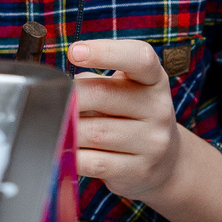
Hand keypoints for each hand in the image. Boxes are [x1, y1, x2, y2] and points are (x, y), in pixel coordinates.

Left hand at [70, 38, 185, 202]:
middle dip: (70, 97)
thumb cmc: (133, 117)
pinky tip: (66, 150)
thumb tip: (59, 91)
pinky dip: (73, 156)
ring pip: (94, 132)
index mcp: (154, 80)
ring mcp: (152, 142)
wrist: (166, 163)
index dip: (106, 51)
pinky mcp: (139, 170)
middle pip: (102, 95)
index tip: (74, 51)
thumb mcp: (125, 91)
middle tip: (54, 101)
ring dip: (68, 129)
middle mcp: (159, 109)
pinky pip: (94, 162)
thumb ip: (96, 84)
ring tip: (61, 127)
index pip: (139, 58)